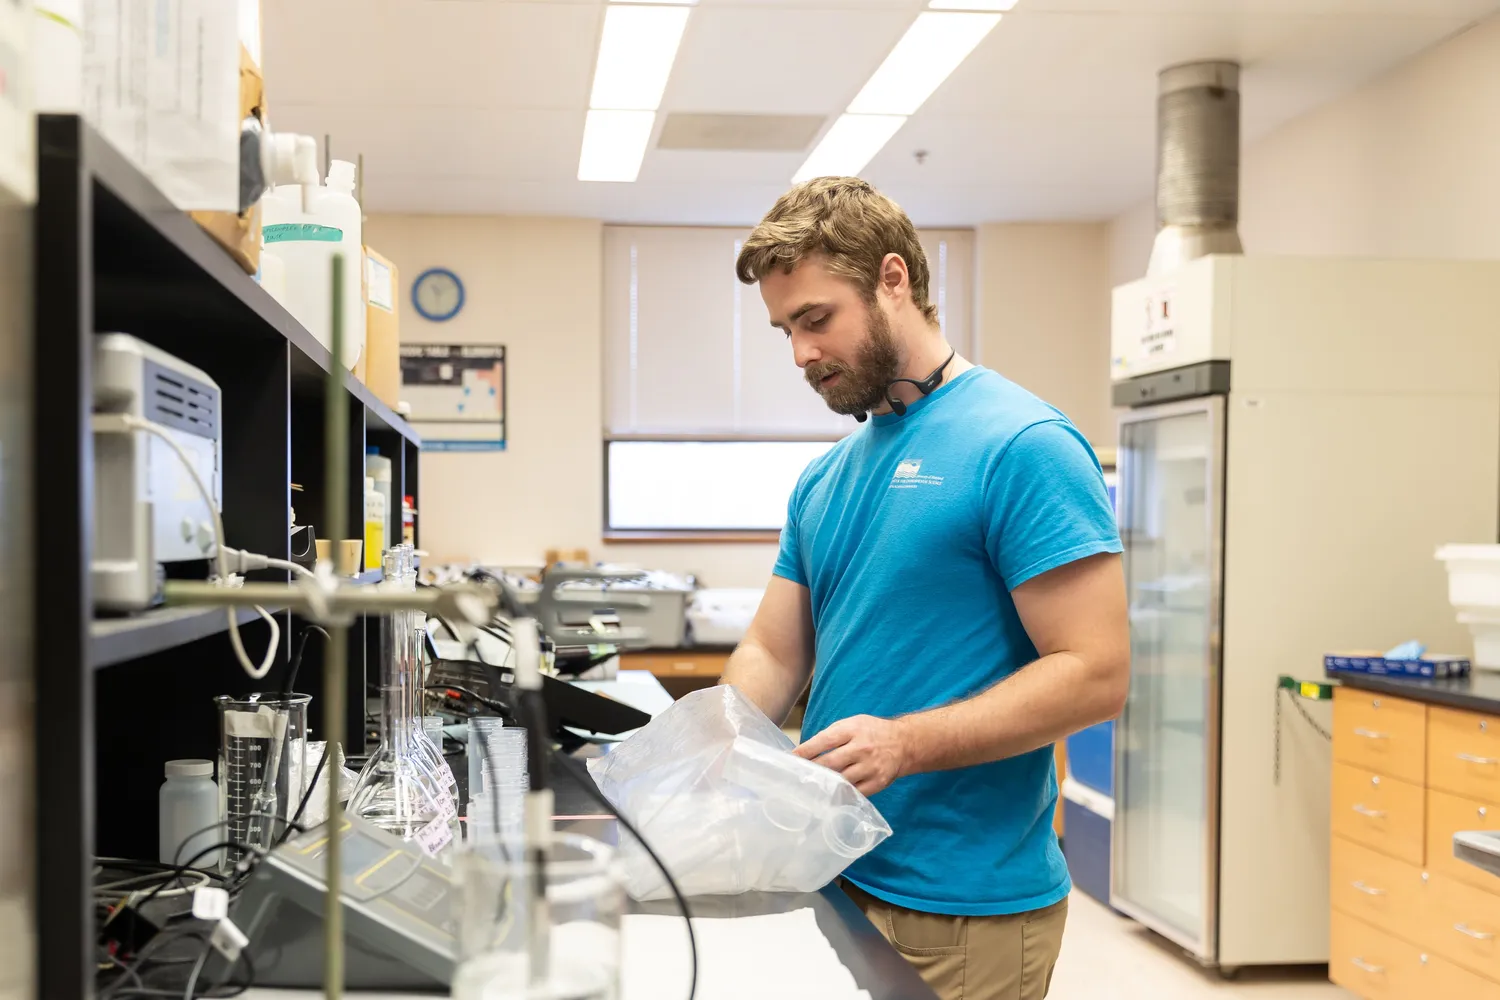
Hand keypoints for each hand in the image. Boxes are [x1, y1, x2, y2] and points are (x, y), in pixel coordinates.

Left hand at [794, 715, 909, 796]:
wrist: (904, 743)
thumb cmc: (872, 732)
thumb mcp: (853, 723)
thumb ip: (833, 734)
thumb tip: (808, 749)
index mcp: (853, 730)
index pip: (825, 740)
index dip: (806, 750)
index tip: (792, 758)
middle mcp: (862, 748)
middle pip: (831, 762)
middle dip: (812, 770)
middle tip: (796, 776)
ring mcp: (870, 767)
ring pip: (841, 779)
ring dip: (824, 784)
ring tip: (810, 787)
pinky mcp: (877, 782)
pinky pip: (855, 792)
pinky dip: (841, 795)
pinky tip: (829, 796)